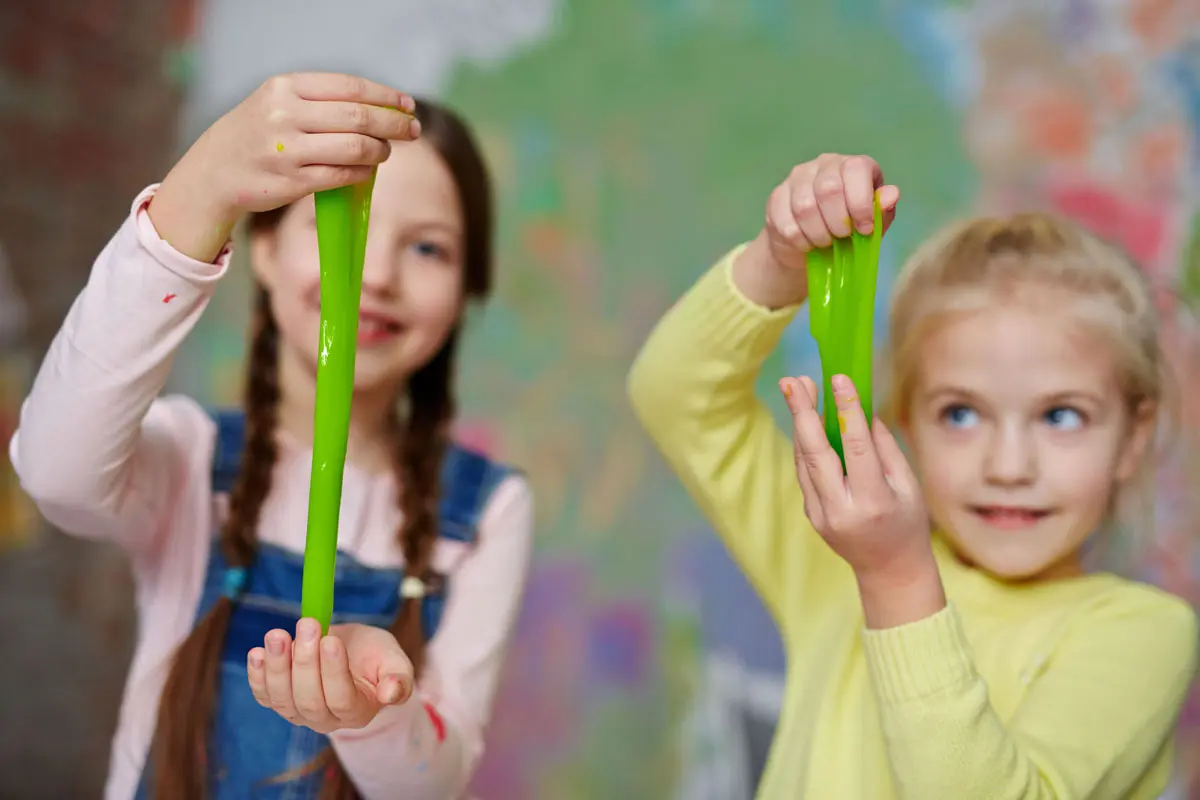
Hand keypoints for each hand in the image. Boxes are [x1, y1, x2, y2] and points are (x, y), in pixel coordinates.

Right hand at [150, 72, 419, 260]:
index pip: (350, 87)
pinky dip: (362, 172)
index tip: (407, 105)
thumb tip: (379, 106)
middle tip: (412, 130)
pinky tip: (367, 170)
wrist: (213, 171)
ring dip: (380, 150)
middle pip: (359, 116)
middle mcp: (285, 114)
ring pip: (355, 147)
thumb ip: (319, 100)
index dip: (385, 96)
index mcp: (284, 87)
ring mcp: (288, 149)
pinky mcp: (292, 181)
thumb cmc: (255, 134)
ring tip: (386, 152)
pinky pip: (343, 174)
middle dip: (393, 124)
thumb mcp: (276, 102)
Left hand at [248, 619, 414, 733]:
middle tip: (307, 624)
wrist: (351, 653)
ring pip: (282, 699)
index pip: (342, 698)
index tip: (330, 639)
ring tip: (277, 635)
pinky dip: (257, 676)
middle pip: (309, 700)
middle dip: (305, 662)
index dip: (334, 671)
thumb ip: (398, 678)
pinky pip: (264, 695)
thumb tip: (391, 694)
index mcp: (358, 711)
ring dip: (276, 666)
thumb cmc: (375, 657)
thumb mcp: (394, 661)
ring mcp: (299, 713)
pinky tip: (257, 653)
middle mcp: (326, 719)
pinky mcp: (280, 700)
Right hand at [734, 153, 898, 308]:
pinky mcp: (776, 197)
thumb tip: (891, 195)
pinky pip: (786, 221)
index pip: (856, 170)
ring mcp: (796, 178)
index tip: (864, 229)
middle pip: (828, 188)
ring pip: (804, 206)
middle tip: (843, 238)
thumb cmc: (849, 232)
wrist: (810, 248)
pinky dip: (800, 240)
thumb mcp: (873, 225)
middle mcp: (824, 164)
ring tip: (825, 242)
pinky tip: (807, 244)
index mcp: (853, 166)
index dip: (861, 203)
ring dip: (818, 233)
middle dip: (838, 222)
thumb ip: (883, 211)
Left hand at [780, 374, 945, 627]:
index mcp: (873, 502)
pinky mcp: (811, 514)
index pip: (855, 448)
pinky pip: (804, 472)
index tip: (840, 379)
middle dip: (803, 412)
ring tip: (797, 388)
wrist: (890, 571)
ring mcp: (821, 514)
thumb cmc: (907, 524)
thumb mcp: (908, 486)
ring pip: (804, 461)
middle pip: (816, 453)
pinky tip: (805, 420)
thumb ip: (885, 449)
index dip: (846, 411)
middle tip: (794, 381)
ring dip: (799, 423)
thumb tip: (863, 411)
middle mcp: (841, 509)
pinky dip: (804, 444)